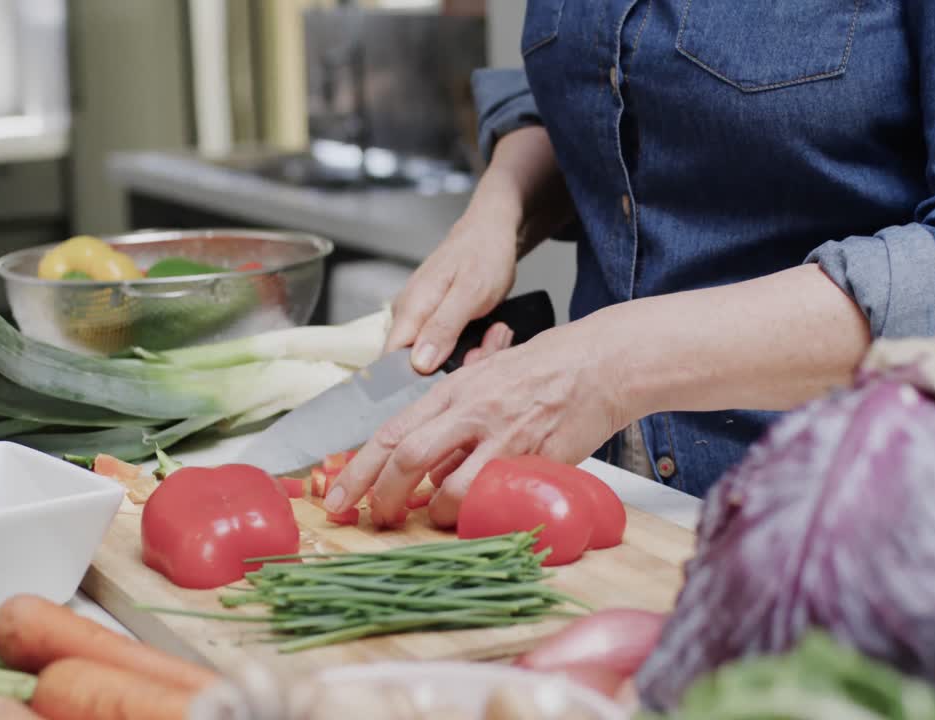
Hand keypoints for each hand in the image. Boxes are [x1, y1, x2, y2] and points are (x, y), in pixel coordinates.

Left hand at [325, 324, 627, 527]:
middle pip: (406, 459)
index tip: (337, 501)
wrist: (598, 364)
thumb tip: (423, 466)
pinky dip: (477, 513)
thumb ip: (449, 419)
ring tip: (435, 518)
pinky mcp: (532, 459)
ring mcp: (501, 437)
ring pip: (448, 487)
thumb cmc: (541, 370)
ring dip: (435, 513)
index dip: (357, 472)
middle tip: (376, 519)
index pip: (388, 434)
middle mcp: (469, 412)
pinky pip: (493, 496)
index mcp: (450, 392)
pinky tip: (476, 513)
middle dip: (382, 497)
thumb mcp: (482, 380)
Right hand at [386, 210, 521, 372]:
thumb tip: (418, 363)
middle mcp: (406, 315)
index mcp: (410, 309)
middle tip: (485, 349)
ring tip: (490, 334)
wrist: (490, 233)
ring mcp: (416, 317)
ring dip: (465, 355)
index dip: (416, 378)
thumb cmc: (483, 256)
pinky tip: (483, 333)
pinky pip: (441, 347)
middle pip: (416, 364)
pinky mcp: (429, 319)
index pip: (390, 361)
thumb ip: (443, 328)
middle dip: (452, 366)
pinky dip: (466, 346)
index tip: (450, 376)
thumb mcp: (471, 293)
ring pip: (432, 357)